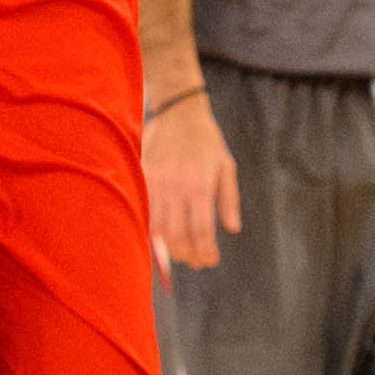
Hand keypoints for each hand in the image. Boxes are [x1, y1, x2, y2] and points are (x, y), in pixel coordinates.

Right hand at [145, 89, 240, 267]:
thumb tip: (233, 229)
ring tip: (182, 254)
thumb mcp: (226, 166)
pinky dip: (153, 231)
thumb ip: (229, 199)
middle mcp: (176, 186)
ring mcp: (156, 182)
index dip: (205, 250)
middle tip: (197, 261)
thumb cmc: (207, 141)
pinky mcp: (142, 178)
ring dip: (170, 248)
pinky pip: (144, 212)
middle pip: (177, 234)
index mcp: (200, 184)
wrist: (178, 113)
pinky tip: (163, 238)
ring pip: (158, 228)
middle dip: (188, 254)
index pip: (201, 229)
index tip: (211, 261)